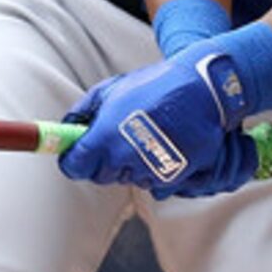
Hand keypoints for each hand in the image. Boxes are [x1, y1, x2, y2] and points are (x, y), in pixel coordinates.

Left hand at [58, 47, 258, 198]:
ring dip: (133, 165)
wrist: (202, 90)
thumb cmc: (155, 86)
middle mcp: (125, 158)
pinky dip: (156, 173)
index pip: (73, 167)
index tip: (77, 155)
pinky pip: (155, 186)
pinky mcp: (173, 177)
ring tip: (148, 137)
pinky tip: (164, 149)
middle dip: (105, 161)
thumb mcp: (112, 89)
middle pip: (100, 176)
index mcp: (105, 137)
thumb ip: (84, 111)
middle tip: (119, 137)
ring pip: (129, 180)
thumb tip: (69, 129)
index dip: (73, 161)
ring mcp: (150, 170)